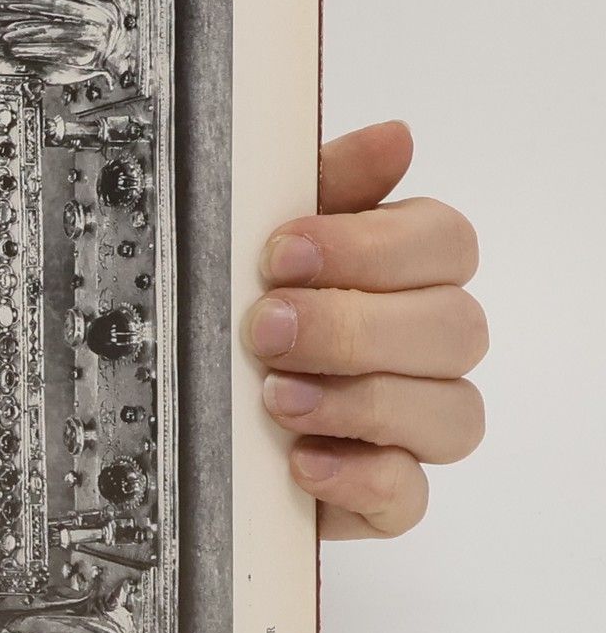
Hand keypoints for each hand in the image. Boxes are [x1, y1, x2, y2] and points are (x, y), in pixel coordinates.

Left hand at [246, 121, 485, 538]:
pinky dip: (361, 479)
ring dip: (362, 401)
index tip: (282, 253)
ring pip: (451, 414)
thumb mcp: (255, 236)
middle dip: (355, 326)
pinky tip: (302, 461)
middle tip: (266, 328)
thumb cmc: (232, 305)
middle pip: (455, 328)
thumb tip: (394, 136)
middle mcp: (426, 346)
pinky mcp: (384, 496)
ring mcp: (413, 426)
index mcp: (406, 270)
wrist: (178, 406)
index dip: (372, 247)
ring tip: (276, 397)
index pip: (446, 243)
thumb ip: (324, 186)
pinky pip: (410, 497)